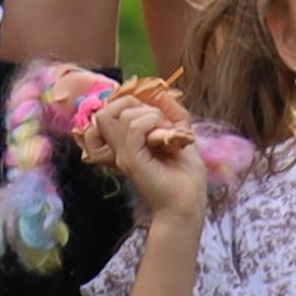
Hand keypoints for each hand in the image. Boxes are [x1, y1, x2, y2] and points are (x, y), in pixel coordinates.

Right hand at [81, 84, 207, 225]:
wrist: (188, 204)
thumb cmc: (186, 175)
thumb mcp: (181, 134)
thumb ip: (172, 112)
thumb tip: (162, 91)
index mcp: (126, 143)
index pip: (107, 112)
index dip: (126, 101)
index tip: (152, 107)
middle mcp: (120, 148)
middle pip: (106, 110)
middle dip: (135, 103)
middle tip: (159, 120)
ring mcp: (123, 154)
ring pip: (123, 115)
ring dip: (150, 114)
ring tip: (166, 132)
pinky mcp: (131, 160)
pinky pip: (133, 127)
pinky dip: (152, 122)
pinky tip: (165, 136)